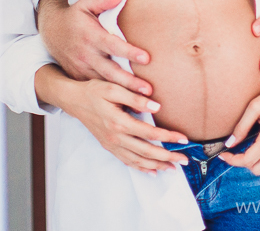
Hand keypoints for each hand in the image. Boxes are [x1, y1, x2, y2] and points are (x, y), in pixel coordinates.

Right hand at [38, 0, 152, 95]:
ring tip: (142, 102)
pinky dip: (109, 98)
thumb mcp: (85, 4)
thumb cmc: (74, 16)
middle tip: (148, 91)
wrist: (51, 31)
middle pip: (110, 71)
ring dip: (122, 94)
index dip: (129, 52)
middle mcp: (86, 54)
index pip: (113, 45)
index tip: (147, 58)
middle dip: (129, 82)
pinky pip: (95, 88)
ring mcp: (81, 68)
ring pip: (104, 83)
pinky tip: (126, 105)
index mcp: (91, 36)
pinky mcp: (78, 76)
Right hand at [50, 72, 190, 173]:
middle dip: (167, 157)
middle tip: (185, 159)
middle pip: (146, 151)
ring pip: (137, 160)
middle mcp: (115, 137)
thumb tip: (157, 106)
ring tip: (173, 168)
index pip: (149, 133)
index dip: (168, 137)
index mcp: (118, 122)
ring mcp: (112, 144)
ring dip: (157, 165)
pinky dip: (141, 168)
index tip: (184, 139)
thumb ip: (135, 97)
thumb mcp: (114, 88)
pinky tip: (152, 171)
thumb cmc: (94, 91)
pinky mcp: (109, 146)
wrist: (74, 101)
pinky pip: (127, 161)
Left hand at [218, 79, 259, 175]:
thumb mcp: (255, 107)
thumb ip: (241, 127)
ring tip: (251, 146)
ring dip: (257, 160)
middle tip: (237, 151)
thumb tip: (230, 143)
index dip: (233, 160)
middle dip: (244, 162)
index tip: (225, 155)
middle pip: (257, 169)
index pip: (248, 160)